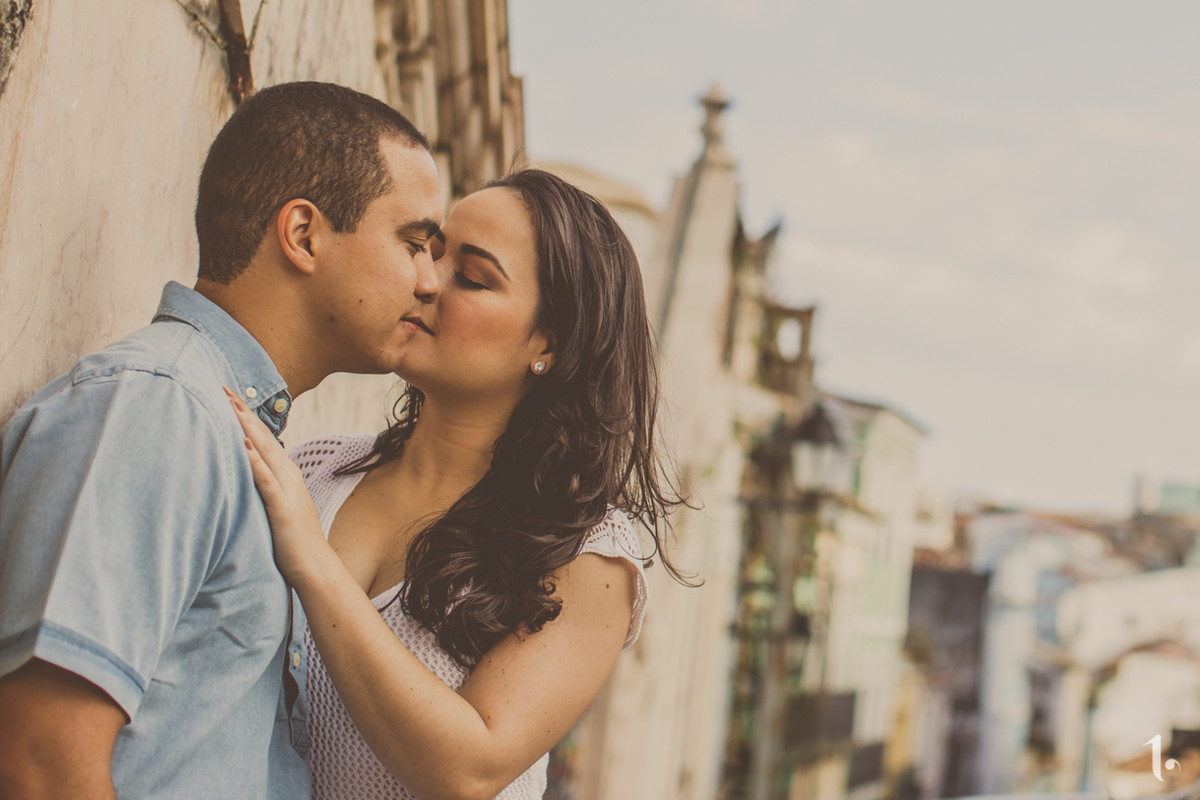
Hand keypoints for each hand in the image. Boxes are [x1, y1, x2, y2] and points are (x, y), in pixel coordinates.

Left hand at [225, 387, 324, 582]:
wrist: (316, 567)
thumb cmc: (294, 542)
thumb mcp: (278, 507)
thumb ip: (265, 489)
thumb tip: (247, 477)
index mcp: (286, 475)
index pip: (264, 438)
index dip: (247, 416)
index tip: (230, 395)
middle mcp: (288, 476)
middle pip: (263, 437)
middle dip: (243, 411)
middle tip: (225, 387)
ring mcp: (286, 490)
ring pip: (264, 452)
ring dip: (248, 427)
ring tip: (232, 405)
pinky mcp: (281, 508)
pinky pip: (266, 481)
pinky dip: (254, 462)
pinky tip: (243, 446)